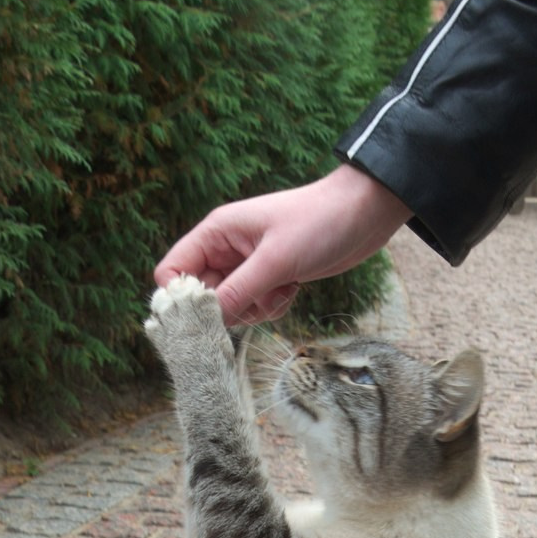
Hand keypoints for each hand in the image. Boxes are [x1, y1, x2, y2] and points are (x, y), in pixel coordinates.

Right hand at [154, 164, 411, 326]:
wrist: (364, 214)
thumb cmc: (318, 224)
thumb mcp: (275, 261)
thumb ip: (237, 293)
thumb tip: (204, 323)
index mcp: (216, 233)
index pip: (172, 272)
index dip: (181, 299)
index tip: (205, 318)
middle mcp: (225, 249)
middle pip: (201, 295)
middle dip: (226, 309)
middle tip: (255, 302)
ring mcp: (248, 265)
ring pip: (230, 306)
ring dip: (254, 309)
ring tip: (281, 289)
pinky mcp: (269, 277)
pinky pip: (255, 306)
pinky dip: (271, 306)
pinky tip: (292, 289)